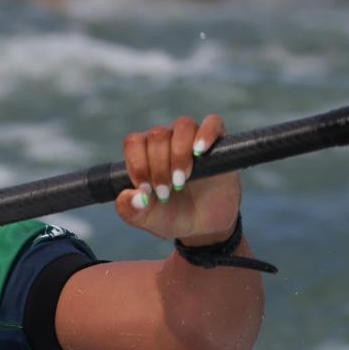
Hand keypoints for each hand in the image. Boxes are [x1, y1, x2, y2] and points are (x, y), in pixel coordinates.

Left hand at [115, 115, 241, 244]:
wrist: (204, 226)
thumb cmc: (172, 217)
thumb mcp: (147, 219)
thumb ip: (130, 210)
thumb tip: (132, 196)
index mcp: (145, 155)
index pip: (134, 142)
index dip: (138, 163)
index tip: (145, 189)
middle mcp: (167, 143)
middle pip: (157, 136)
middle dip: (158, 166)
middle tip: (165, 192)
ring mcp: (192, 140)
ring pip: (182, 126)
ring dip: (179, 153)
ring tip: (181, 180)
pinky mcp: (218, 143)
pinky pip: (212, 123)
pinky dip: (206, 133)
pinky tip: (200, 151)